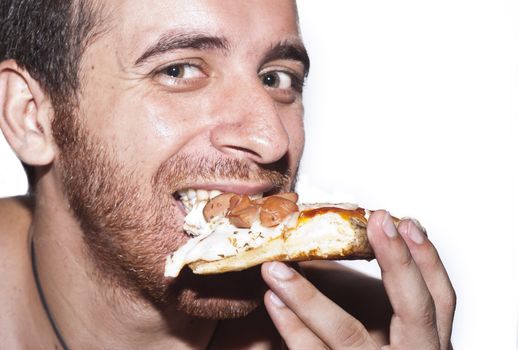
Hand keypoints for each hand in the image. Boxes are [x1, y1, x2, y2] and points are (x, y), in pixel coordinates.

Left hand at [261, 210, 455, 348]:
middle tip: (374, 222)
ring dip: (310, 296)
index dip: (426, 259)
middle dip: (397, 262)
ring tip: (281, 266)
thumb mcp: (394, 340)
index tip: (404, 222)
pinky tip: (275, 303)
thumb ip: (384, 304)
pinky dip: (293, 330)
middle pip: (414, 310)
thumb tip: (346, 246)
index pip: (441, 298)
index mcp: (428, 346)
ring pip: (348, 336)